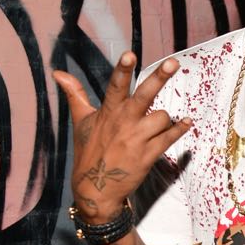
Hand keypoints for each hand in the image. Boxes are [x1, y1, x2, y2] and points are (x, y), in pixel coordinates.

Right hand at [53, 52, 191, 223]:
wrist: (95, 189)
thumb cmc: (88, 152)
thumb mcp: (80, 121)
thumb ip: (74, 94)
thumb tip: (57, 73)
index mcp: (108, 112)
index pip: (116, 86)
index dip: (123, 70)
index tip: (130, 55)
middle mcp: (123, 123)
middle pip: (145, 95)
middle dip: (159, 78)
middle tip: (173, 62)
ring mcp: (137, 140)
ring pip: (162, 117)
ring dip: (165, 118)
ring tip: (160, 124)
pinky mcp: (148, 156)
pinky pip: (169, 138)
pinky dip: (179, 129)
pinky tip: (187, 122)